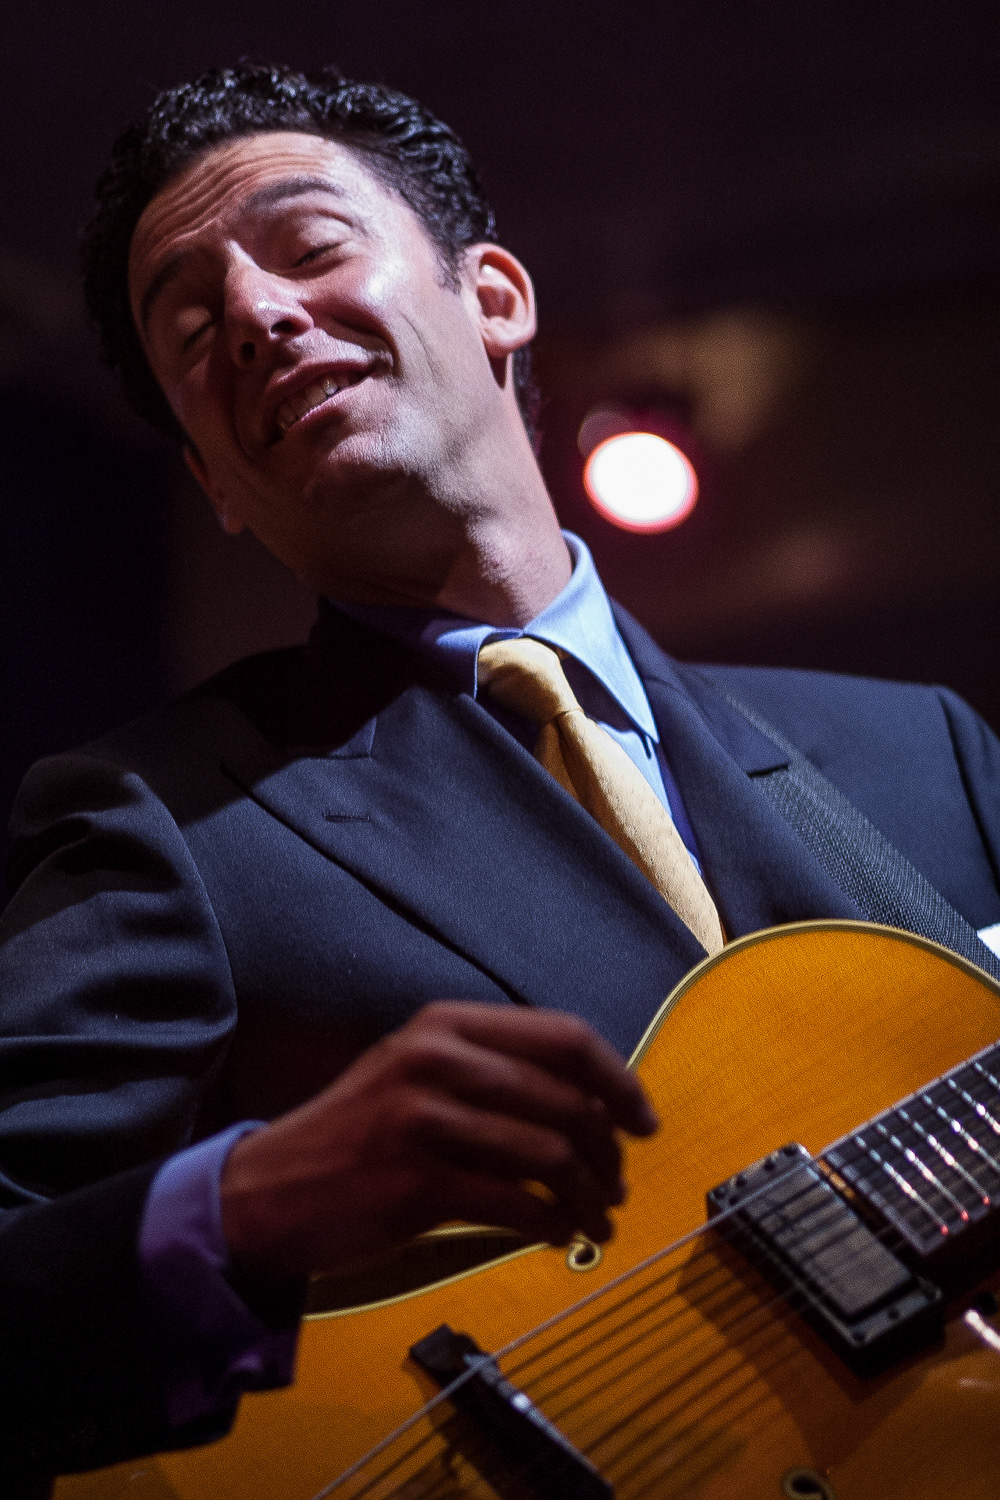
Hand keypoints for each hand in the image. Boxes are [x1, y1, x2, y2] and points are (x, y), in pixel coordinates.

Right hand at [220, 1001, 657, 1280]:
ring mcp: (425, 1120)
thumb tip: (594, 1098)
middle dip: (607, 1151)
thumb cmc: (359, 1133)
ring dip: (587, 1196)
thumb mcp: (417, 1070)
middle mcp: (438, 1059)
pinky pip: (517, 1205)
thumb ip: (493, 1068)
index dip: (618, 1080)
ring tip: (594, 1217)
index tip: (642, 1121)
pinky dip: (552, 1226)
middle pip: (566, 1100)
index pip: (565, 1036)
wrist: (272, 1189)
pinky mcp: (418, 1183)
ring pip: (549, 1155)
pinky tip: (556, 1237)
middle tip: (615, 1184)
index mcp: (447, 1023)